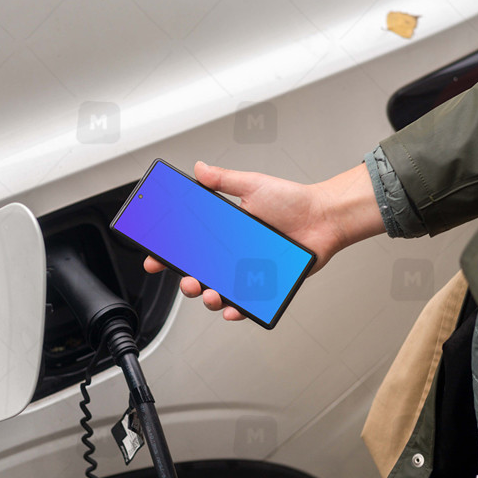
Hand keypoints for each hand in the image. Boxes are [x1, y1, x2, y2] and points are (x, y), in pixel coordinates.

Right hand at [143, 159, 384, 320]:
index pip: (189, 246)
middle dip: (187, 282)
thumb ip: (223, 179)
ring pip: (219, 292)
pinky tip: (231, 307)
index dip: (168, 254)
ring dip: (209, 298)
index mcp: (225, 232)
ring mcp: (248, 272)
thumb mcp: (253, 184)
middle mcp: (233, 254)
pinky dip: (237, 309)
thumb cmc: (293, 201)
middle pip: (200, 274)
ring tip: (210, 293)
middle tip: (187, 279)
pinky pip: (248, 303)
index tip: (154, 258)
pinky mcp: (267, 285)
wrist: (324, 217)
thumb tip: (199, 168)